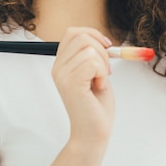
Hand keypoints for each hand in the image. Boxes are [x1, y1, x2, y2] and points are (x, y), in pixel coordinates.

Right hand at [51, 27, 114, 145]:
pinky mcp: (71, 83)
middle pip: (82, 37)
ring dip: (104, 65)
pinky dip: (102, 74)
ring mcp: (62, 75)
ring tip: (101, 82)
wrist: (93, 134)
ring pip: (90, 49)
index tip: (107, 48)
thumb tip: (104, 40)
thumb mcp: (95, 74)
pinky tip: (99, 87)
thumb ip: (94, 56)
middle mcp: (57, 67)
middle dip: (102, 50)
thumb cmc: (96, 106)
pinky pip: (93, 62)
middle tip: (105, 72)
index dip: (93, 35)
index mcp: (61, 64)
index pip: (73, 32)